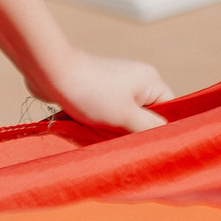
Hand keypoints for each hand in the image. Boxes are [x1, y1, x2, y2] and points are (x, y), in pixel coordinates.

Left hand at [27, 50, 174, 132]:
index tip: (150, 148)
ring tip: (104, 136)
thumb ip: (150, 129)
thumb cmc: (90, 93)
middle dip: (135, 134)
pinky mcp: (99, 91)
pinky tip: (93, 131)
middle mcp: (137, 80)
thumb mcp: (126, 116)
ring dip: (116, 131)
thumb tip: (168, 139)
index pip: (170, 113)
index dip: (161, 132)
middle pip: (147, 118)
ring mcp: (117, 85)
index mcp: (151, 81)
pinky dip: (103, 125)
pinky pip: (109, 115)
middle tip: (125, 145)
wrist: (50, 73)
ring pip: (126, 119)